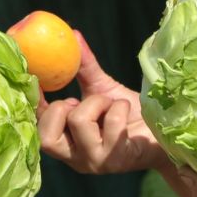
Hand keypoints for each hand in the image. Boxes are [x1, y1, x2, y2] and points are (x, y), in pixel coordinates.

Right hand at [36, 31, 166, 174]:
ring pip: (78, 121)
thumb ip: (83, 67)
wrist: (163, 132)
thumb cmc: (129, 113)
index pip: (38, 129)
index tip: (33, 78)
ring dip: (97, 102)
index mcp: (67, 143)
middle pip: (47, 137)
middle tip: (78, 102)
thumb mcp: (101, 89)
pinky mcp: (118, 159)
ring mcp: (96, 162)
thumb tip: (73, 35)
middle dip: (61, 108)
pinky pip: (112, 122)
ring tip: (109, 105)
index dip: (33, 106)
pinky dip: (119, 106)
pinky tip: (125, 110)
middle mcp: (76, 159)